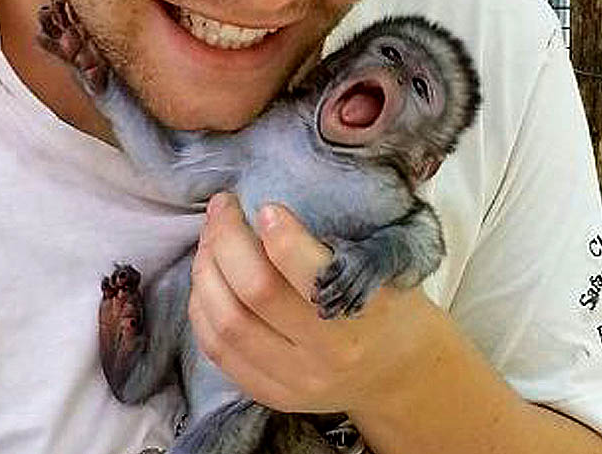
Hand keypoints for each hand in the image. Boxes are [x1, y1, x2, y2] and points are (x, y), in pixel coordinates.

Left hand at [188, 192, 438, 413]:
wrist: (399, 374)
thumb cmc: (391, 305)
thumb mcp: (383, 269)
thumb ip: (333, 246)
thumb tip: (268, 209)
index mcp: (362, 316)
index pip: (309, 275)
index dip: (280, 237)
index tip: (266, 207)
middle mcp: (325, 355)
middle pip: (255, 293)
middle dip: (227, 240)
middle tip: (224, 207)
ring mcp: (293, 382)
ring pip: (226, 323)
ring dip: (206, 271)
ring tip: (209, 239)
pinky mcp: (270, 394)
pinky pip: (217, 351)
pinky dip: (202, 308)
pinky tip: (207, 278)